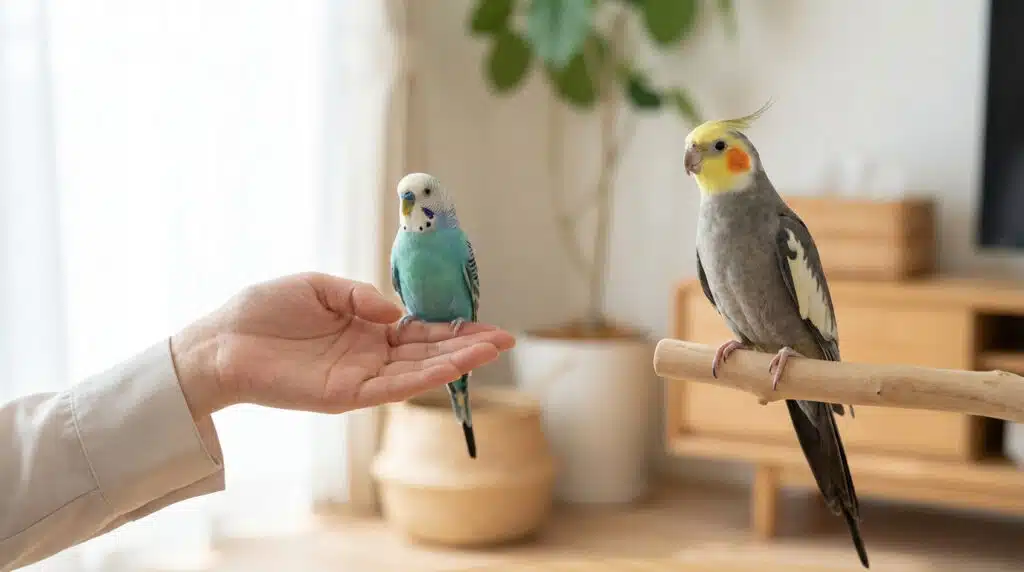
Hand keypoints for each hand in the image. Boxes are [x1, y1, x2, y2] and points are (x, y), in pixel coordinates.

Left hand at [170, 272, 514, 417]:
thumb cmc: (262, 312)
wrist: (219, 341)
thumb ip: (359, 296)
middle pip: (427, 353)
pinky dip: (423, 379)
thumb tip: (396, 310)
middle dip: (466, 347)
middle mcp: (368, 357)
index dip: (452, 329)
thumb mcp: (318, 287)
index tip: (485, 324)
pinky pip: (391, 387)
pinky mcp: (344, 395)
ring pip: (417, 372)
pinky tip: (452, 367)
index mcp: (364, 330)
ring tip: (492, 349)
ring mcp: (359, 378)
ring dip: (455, 363)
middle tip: (505, 339)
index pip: (419, 332)